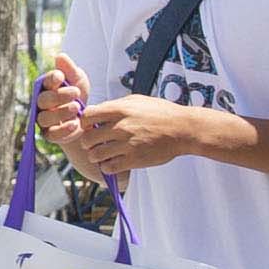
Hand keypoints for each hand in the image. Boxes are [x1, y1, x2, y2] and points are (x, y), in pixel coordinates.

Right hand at [30, 57, 90, 155]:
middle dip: (59, 96)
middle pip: (43, 100)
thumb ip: (70, 70)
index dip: (51, 79)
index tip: (60, 76)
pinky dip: (63, 130)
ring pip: (45, 118)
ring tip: (77, 107)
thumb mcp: (79, 81)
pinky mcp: (50, 135)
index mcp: (47, 87)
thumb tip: (59, 56)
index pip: (45, 82)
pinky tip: (75, 124)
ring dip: (61, 113)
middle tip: (76, 93)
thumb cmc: (78, 96)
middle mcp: (41, 104)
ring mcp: (44, 120)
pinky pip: (52, 134)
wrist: (86, 118)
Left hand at [68, 94, 211, 177]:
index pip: (87, 117)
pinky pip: (109, 167)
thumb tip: (96, 111)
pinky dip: (107, 167)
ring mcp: (127, 144)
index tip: (91, 127)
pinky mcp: (134, 160)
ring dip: (96, 156)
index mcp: (120, 109)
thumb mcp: (137, 100)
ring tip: (103, 154)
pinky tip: (113, 162)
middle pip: (87, 138)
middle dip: (88, 142)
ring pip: (95, 155)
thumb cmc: (161, 112)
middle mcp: (121, 127)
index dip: (85, 123)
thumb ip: (115, 105)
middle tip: (95, 143)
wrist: (183, 129)